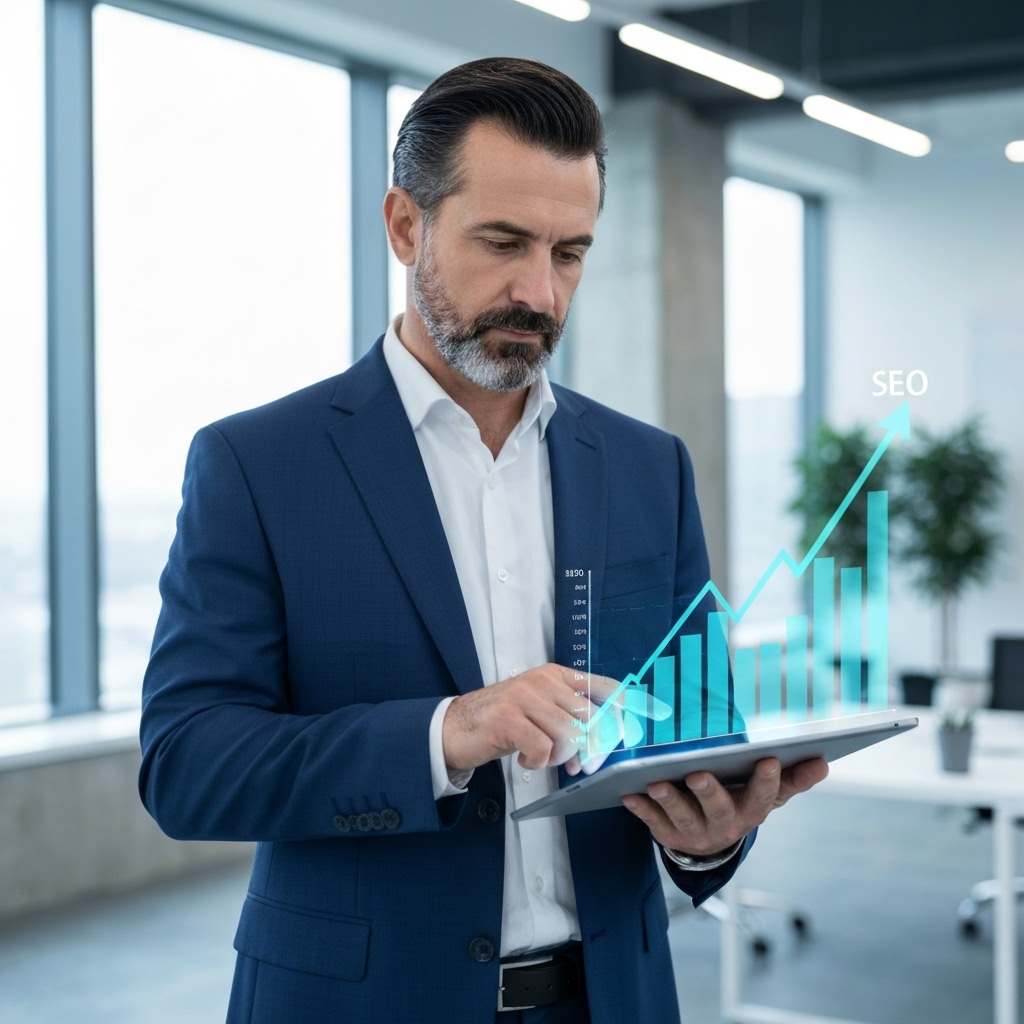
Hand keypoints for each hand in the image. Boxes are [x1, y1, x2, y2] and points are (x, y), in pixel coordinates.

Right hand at [441, 665, 617, 772]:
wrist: (454, 727)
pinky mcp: (508, 718)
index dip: (626, 707)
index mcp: (555, 675)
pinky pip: (543, 748)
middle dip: (591, 749)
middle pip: (590, 717)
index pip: (603, 686)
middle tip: (578, 766)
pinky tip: (524, 758)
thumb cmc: (501, 722)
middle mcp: (543, 681)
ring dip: (559, 756)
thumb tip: (600, 746)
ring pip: (569, 734)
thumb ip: (570, 721)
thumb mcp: (540, 710)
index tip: (643, 723)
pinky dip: (537, 762)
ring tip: (541, 757)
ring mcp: (524, 697)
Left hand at [622, 757, 828, 856]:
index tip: (769, 759)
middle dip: (710, 792)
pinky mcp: (667, 834)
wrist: (710, 844)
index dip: (768, 782)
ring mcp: (694, 832)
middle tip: (698, 774)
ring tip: (657, 782)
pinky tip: (630, 793)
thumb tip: (823, 762)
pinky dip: (641, 809)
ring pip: (682, 817)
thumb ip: (793, 779)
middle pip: (719, 809)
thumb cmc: (741, 802)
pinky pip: (652, 822)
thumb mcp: (767, 795)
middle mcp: (724, 825)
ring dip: (669, 800)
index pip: (764, 798)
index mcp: (751, 811)